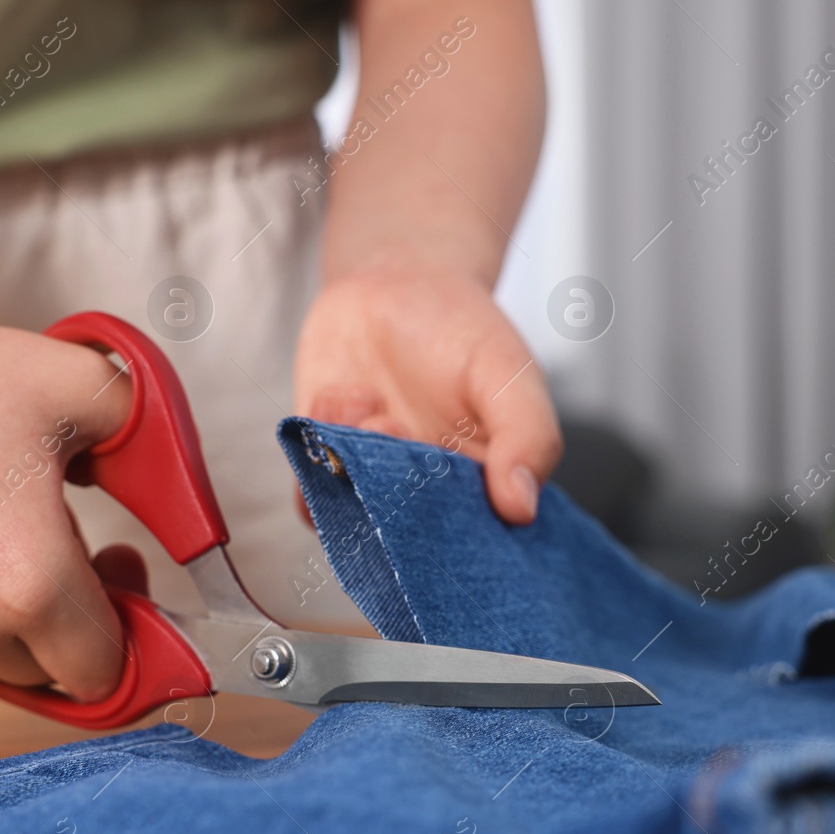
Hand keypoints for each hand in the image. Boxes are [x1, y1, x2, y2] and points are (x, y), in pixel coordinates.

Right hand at [0, 289, 132, 700]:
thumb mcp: (82, 388)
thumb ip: (159, 448)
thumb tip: (189, 506)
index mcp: (30, 583)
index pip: (108, 673)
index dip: (136, 634)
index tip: (131, 583)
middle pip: (57, 675)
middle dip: (83, 623)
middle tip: (87, 549)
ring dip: (17, 620)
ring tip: (8, 532)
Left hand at [293, 264, 560, 524]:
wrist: (396, 284)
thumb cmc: (462, 330)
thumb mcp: (509, 373)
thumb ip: (526, 437)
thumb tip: (523, 509)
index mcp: (482, 491)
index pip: (472, 549)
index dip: (455, 539)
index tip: (441, 491)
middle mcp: (424, 500)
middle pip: (403, 545)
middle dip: (391, 493)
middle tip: (397, 424)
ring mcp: (372, 486)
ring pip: (349, 520)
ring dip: (351, 463)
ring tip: (372, 399)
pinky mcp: (326, 468)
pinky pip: (307, 493)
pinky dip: (317, 448)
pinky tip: (345, 394)